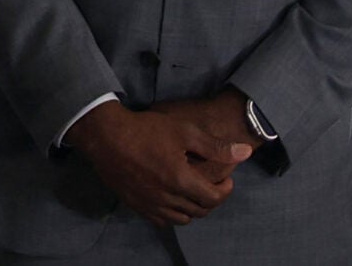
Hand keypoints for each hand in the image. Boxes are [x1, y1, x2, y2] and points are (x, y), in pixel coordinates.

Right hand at [68, 95, 254, 226]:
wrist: (106, 136)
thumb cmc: (146, 130)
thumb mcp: (184, 131)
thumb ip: (216, 146)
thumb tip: (245, 153)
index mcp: (180, 180)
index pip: (213, 198)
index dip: (225, 190)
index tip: (227, 180)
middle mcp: (166, 198)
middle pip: (200, 211)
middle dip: (212, 199)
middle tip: (212, 184)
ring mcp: (150, 205)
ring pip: (182, 219)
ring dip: (194, 208)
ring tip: (193, 191)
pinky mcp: (137, 206)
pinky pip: (162, 221)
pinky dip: (174, 214)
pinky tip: (173, 198)